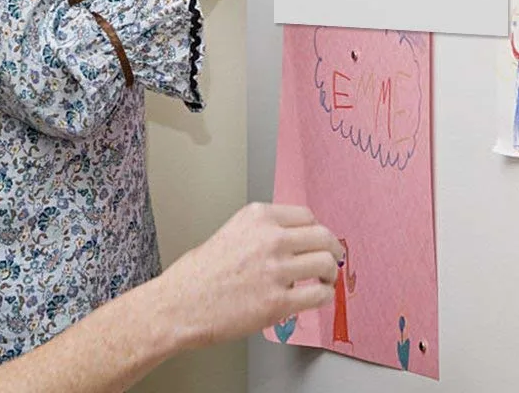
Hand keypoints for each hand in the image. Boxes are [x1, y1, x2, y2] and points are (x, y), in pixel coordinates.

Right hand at [156, 204, 342, 349]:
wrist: (184, 302)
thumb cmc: (202, 271)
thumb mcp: (234, 231)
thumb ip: (264, 231)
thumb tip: (295, 240)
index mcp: (258, 216)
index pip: (306, 216)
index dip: (317, 230)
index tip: (319, 239)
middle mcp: (270, 238)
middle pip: (323, 236)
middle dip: (333, 248)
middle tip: (334, 257)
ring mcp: (276, 270)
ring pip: (326, 264)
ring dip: (330, 273)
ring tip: (325, 280)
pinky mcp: (279, 301)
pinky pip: (319, 295)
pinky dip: (325, 296)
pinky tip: (317, 296)